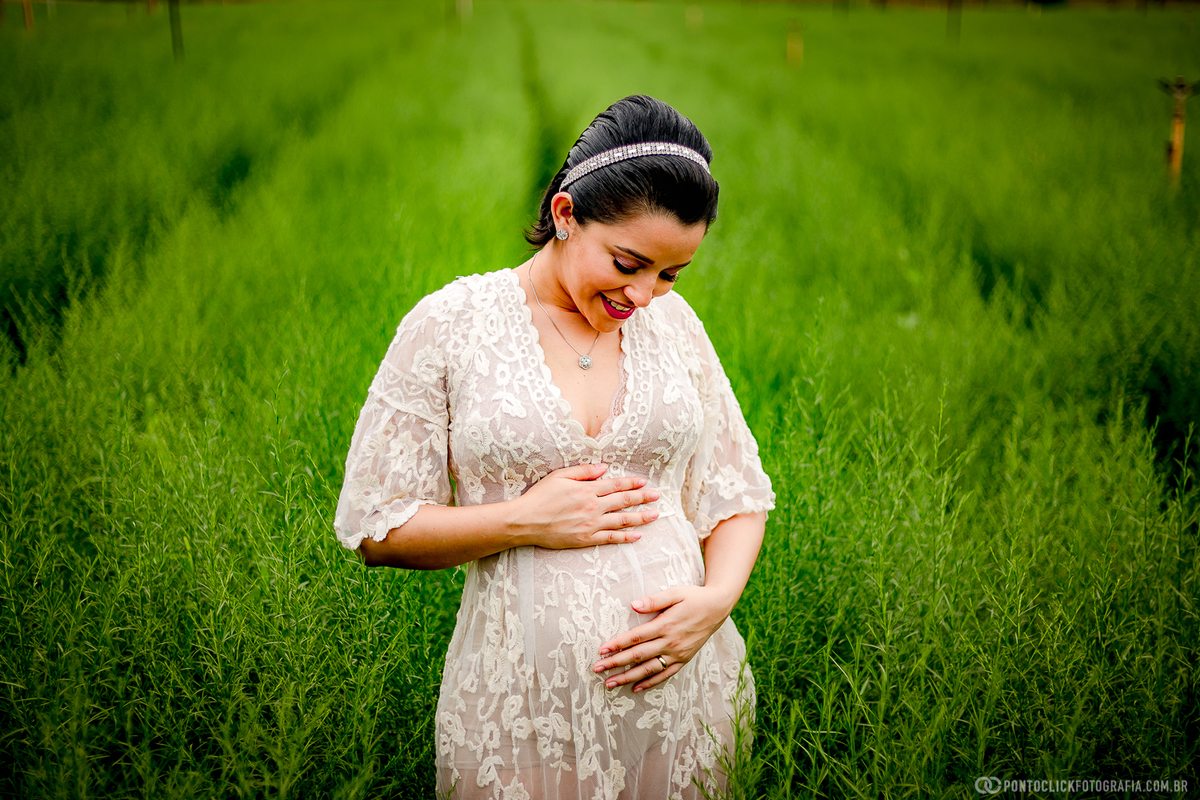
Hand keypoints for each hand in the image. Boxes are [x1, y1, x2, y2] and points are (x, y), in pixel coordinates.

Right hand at [513, 463, 659, 549]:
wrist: (525, 522)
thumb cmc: (540, 497)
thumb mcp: (559, 476)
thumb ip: (583, 471)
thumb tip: (604, 468)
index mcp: (587, 489)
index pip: (616, 485)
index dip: (632, 483)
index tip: (645, 483)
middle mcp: (592, 506)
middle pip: (623, 501)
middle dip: (642, 498)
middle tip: (657, 497)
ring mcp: (590, 524)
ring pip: (621, 520)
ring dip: (640, 518)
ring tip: (654, 516)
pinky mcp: (586, 539)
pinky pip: (610, 538)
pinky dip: (625, 537)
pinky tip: (637, 536)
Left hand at [590, 585, 736, 692]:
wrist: (718, 608)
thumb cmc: (694, 597)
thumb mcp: (675, 592)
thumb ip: (654, 600)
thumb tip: (633, 604)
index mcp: (666, 625)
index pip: (636, 637)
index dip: (617, 644)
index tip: (601, 650)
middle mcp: (671, 642)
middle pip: (638, 655)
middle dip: (616, 663)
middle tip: (597, 669)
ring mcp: (678, 653)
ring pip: (649, 669)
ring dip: (628, 677)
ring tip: (610, 683)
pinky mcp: (684, 659)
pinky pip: (665, 674)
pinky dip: (650, 683)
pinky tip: (635, 688)